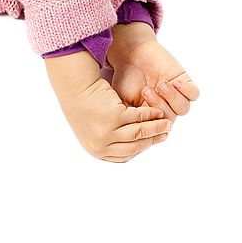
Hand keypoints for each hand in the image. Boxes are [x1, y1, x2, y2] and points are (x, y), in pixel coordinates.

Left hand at [45, 52, 171, 161]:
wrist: (74, 87)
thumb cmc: (85, 104)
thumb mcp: (95, 127)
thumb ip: (112, 138)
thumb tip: (138, 143)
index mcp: (96, 150)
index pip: (125, 155)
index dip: (142, 148)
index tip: (154, 142)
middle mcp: (101, 145)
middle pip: (135, 146)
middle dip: (153, 139)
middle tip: (166, 133)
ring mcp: (107, 132)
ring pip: (139, 132)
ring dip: (156, 128)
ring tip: (167, 122)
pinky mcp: (114, 117)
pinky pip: (138, 117)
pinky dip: (150, 114)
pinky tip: (157, 111)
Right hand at [106, 22, 199, 120]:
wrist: (132, 54)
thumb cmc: (125, 78)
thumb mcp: (121, 101)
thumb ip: (129, 119)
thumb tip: (134, 133)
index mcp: (151, 116)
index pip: (158, 129)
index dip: (153, 123)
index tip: (142, 110)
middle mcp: (165, 107)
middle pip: (171, 118)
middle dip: (159, 105)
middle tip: (146, 90)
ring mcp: (176, 95)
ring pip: (183, 108)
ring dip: (172, 97)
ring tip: (161, 84)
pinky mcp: (184, 82)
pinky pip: (193, 94)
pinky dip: (186, 90)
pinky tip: (175, 82)